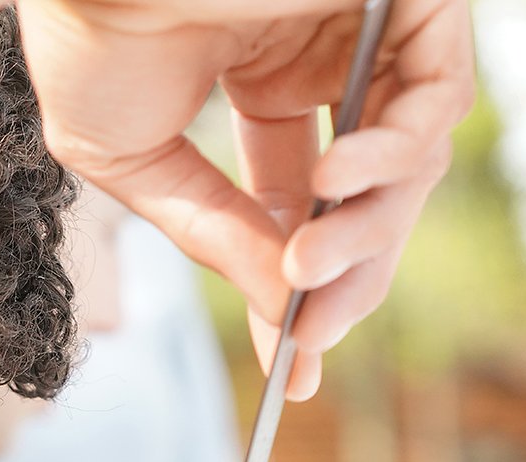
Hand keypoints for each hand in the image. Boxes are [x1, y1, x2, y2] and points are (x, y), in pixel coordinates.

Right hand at [15, 0, 473, 397]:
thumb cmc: (88, 31)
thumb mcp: (137, 162)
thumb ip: (215, 233)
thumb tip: (283, 306)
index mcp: (266, 78)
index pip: (307, 200)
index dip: (302, 284)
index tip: (298, 364)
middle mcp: (329, 53)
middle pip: (369, 198)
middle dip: (344, 279)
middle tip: (311, 341)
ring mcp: (371, 26)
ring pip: (410, 164)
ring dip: (364, 233)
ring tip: (305, 267)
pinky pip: (436, 97)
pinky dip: (395, 155)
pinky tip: (335, 184)